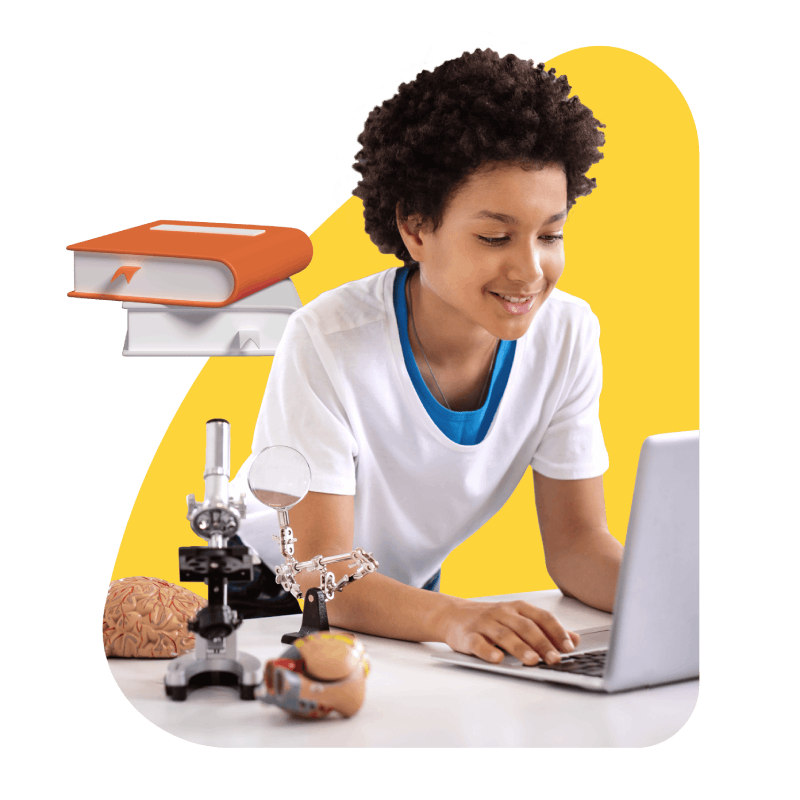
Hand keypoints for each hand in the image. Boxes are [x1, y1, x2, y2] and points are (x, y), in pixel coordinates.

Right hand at [442, 600, 579, 665]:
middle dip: (542, 643)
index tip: (569, 647)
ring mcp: (484, 623)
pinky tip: (497, 659)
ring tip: (532, 661)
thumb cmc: (491, 620)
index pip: (541, 617)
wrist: (453, 615)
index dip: (556, 631)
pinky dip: (488, 651)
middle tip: (555, 659)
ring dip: (519, 647)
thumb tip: (575, 640)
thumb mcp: (518, 619)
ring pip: (504, 634)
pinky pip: (478, 642)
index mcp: (517, 608)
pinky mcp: (468, 635)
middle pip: (525, 626)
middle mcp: (502, 613)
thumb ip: (546, 629)